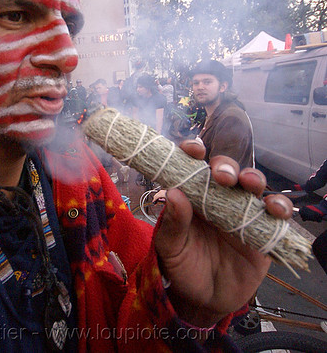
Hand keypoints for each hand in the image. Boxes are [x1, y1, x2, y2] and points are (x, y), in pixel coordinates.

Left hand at [153, 139, 292, 327]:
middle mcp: (217, 198)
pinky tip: (274, 209)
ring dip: (253, 178)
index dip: (194, 152)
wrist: (204, 299)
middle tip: (221, 176)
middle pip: (226, 171)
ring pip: (252, 185)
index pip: (193, 166)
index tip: (193, 150)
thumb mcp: (170, 248)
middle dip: (226, 166)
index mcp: (192, 195)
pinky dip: (279, 207)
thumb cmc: (182, 267)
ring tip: (249, 183)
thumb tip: (173, 193)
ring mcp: (242, 212)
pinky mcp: (263, 230)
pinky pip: (275, 214)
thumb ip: (173, 223)